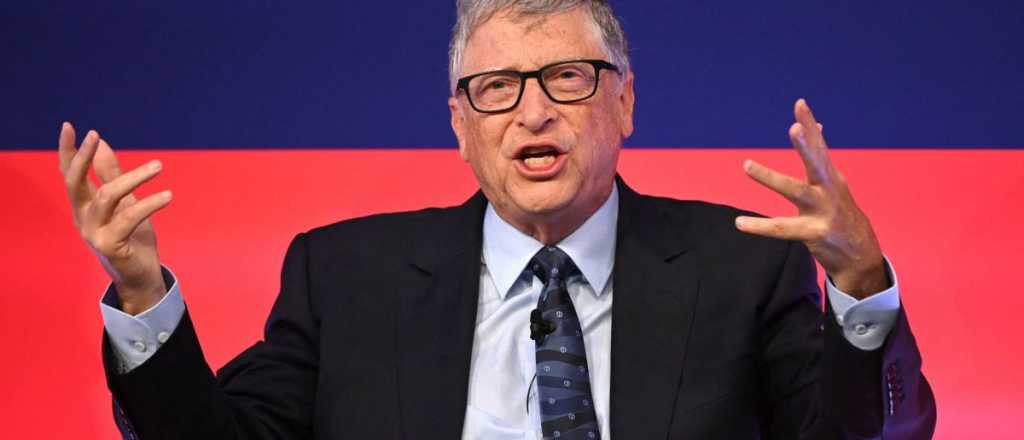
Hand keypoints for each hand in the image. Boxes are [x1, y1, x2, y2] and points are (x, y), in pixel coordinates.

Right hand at [58, 123, 172, 313]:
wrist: (140, 276)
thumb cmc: (132, 238)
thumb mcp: (124, 202)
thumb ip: (111, 176)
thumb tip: (103, 145)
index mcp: (83, 205)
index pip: (69, 174)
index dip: (67, 150)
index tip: (69, 125)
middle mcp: (82, 217)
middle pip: (75, 182)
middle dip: (82, 157)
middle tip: (95, 135)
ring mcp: (94, 233)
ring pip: (107, 196)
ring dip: (134, 178)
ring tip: (159, 165)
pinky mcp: (111, 246)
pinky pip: (129, 218)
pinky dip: (149, 204)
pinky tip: (168, 196)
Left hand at [735, 99, 887, 298]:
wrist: (861, 256)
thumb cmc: (841, 214)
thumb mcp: (834, 184)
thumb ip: (820, 157)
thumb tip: (815, 126)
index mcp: (831, 178)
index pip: (820, 146)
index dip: (810, 124)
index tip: (799, 103)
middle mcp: (829, 191)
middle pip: (817, 163)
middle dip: (807, 145)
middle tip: (794, 128)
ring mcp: (823, 212)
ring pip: (795, 192)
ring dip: (771, 177)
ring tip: (746, 165)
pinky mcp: (814, 234)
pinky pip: (781, 229)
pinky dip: (760, 226)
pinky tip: (740, 222)